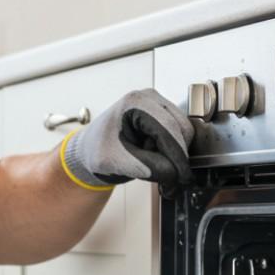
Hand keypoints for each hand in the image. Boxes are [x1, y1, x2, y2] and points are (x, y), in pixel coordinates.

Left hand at [61, 89, 194, 195]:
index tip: (182, 176)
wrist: (91, 148)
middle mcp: (150, 98)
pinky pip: (178, 135)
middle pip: (181, 129)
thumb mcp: (116, 162)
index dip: (178, 155)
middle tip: (159, 174)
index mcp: (135, 102)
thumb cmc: (97, 150)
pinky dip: (170, 149)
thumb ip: (147, 167)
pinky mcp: (163, 114)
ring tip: (146, 159)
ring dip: (171, 153)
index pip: (168, 128)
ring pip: (183, 133)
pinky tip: (151, 153)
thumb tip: (174, 173)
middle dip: (175, 156)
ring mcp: (158, 104)